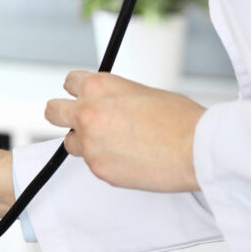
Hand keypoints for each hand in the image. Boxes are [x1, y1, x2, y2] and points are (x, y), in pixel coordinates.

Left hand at [46, 71, 206, 191]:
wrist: (198, 149)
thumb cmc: (180, 120)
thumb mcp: (141, 91)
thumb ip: (113, 96)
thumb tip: (106, 104)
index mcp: (98, 87)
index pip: (69, 82)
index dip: (78, 91)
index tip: (82, 97)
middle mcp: (87, 113)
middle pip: (53, 111)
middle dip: (62, 114)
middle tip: (78, 121)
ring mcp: (90, 143)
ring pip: (71, 143)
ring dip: (86, 143)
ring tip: (117, 145)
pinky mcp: (98, 169)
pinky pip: (93, 164)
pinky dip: (107, 163)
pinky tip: (130, 159)